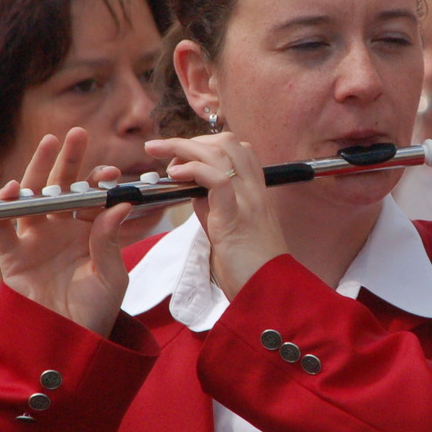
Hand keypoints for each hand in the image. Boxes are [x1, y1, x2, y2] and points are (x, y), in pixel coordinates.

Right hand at [0, 129, 134, 335]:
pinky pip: (3, 227)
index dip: (99, 183)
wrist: (68, 344)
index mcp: (89, 233)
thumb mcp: (111, 276)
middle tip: (76, 134)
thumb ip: (110, 241)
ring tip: (49, 144)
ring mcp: (35, 241)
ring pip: (33, 198)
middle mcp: (61, 231)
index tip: (110, 174)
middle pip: (62, 188)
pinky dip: (4, 207)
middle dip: (68, 161)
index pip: (92, 199)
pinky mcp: (12, 256)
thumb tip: (119, 204)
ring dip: (38, 171)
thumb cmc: (95, 311)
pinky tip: (13, 188)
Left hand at [144, 132, 286, 297]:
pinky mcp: (237, 217)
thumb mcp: (227, 227)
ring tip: (161, 156)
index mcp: (254, 191)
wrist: (269, 292)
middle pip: (227, 141)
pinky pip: (219, 179)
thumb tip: (190, 186)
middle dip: (190, 139)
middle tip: (161, 151)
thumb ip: (211, 204)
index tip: (179, 155)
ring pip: (221, 152)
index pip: (236, 147)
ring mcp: (248, 201)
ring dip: (184, 147)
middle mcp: (255, 190)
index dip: (205, 143)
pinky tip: (176, 175)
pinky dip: (194, 169)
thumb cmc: (249, 266)